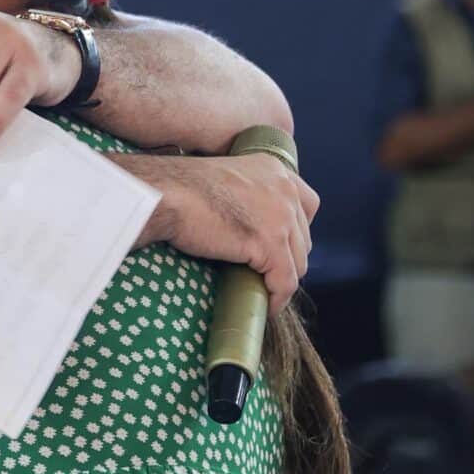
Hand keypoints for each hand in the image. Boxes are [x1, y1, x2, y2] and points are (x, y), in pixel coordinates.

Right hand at [136, 153, 318, 301]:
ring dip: (282, 280)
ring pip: (298, 263)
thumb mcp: (226, 179)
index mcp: (275, 169)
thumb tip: (250, 224)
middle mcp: (285, 189)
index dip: (297, 230)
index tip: (282, 246)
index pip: (308, 204)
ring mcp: (281, 217)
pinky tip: (264, 305)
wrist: (165, 193)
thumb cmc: (180, 187)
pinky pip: (284, 282)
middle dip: (289, 258)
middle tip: (268, 273)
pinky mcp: (270, 243)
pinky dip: (276, 298)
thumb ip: (248, 194)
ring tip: (264, 291)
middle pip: (303, 238)